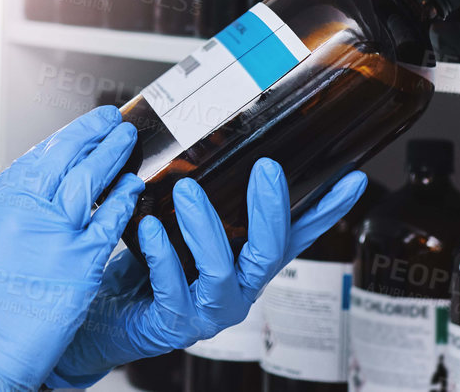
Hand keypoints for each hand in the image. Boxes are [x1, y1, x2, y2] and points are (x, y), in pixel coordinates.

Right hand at [0, 106, 144, 391]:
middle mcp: (26, 208)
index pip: (40, 155)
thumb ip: (10, 211)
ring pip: (93, 179)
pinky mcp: (81, 261)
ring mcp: (56, 232)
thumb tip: (34, 191)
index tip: (84, 127)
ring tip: (127, 141)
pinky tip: (133, 188)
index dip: (67, 137)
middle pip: (69, 157)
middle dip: (94, 134)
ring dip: (113, 155)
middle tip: (112, 122)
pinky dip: (124, 199)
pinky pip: (111, 220)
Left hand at [47, 160, 367, 387]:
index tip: (353, 178)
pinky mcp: (174, 322)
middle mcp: (238, 287)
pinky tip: (152, 228)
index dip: (328, 209)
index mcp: (247, 260)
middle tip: (267, 168)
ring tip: (187, 192)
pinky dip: (163, 256)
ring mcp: (210, 309)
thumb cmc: (147, 264)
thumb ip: (203, 190)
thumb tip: (209, 137)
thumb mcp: (183, 222)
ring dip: (206, 228)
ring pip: (223, 271)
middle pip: (270, 252)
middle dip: (271, 209)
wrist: (106, 313)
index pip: (297, 233)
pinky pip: (174, 289)